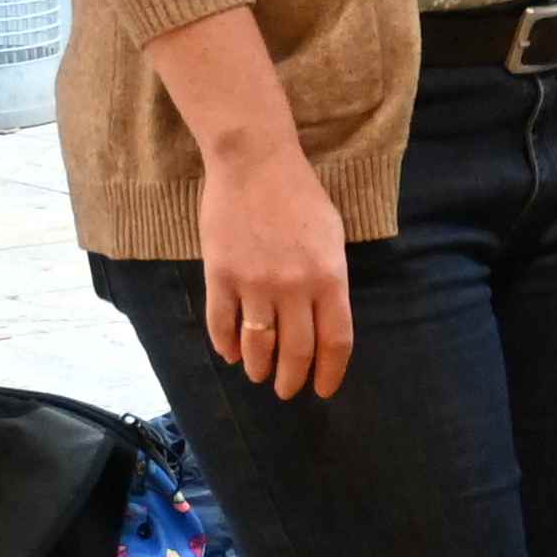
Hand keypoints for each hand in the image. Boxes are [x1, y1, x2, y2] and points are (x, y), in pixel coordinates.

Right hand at [196, 134, 355, 402]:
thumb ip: (330, 280)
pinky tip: (231, 355)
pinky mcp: (219, 275)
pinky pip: (221, 324)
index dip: (331, 372)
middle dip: (293, 380)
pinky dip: (226, 345)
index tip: (324, 388)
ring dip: (259, 368)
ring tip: (260, 376)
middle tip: (289, 392)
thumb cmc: (301, 197)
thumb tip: (325, 319)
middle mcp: (294, 287)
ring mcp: (254, 283)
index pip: (336, 341)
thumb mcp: (333, 237)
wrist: (255, 164)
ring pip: (257, 345)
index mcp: (329, 277)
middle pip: (297, 351)